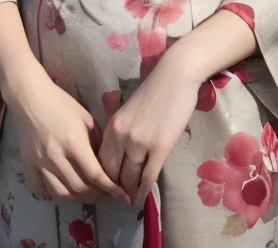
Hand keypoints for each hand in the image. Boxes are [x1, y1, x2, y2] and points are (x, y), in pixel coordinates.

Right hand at [5, 71, 128, 204]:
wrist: (30, 97)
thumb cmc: (61, 103)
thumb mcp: (86, 118)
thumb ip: (98, 141)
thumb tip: (107, 163)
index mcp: (75, 143)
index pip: (96, 174)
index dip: (111, 188)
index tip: (122, 195)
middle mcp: (57, 156)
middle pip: (79, 188)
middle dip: (96, 194)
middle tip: (104, 192)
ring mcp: (40, 162)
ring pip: (61, 193)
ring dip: (77, 198)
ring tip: (86, 194)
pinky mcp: (27, 164)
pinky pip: (39, 188)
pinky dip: (52, 194)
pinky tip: (61, 190)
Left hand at [98, 54, 200, 205]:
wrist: (175, 76)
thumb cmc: (154, 90)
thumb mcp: (128, 109)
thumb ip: (121, 129)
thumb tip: (119, 152)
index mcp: (112, 126)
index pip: (102, 160)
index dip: (104, 177)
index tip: (108, 187)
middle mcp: (121, 136)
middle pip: (113, 172)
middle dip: (115, 188)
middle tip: (118, 198)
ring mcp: (140, 142)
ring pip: (130, 176)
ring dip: (130, 191)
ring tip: (130, 201)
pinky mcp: (160, 147)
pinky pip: (149, 175)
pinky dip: (144, 190)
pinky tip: (142, 199)